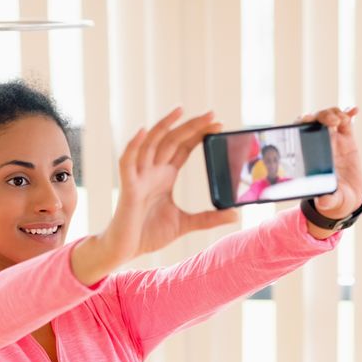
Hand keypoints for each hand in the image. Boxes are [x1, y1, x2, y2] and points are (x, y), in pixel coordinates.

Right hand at [103, 108, 238, 263]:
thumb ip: (209, 218)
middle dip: (191, 126)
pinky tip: (143, 130)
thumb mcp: (185, 224)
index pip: (183, 148)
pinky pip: (128, 161)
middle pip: (172, 140)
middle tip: (212, 113)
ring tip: (181, 110)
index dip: (199, 135)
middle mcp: (152, 171)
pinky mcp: (128, 187)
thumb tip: (235, 215)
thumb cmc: (149, 234)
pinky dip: (134, 145)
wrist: (126, 250)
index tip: (219, 125)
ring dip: (165, 126)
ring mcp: (139, 177)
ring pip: (151, 144)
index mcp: (165, 176)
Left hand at [297, 107, 361, 219]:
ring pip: (329, 118)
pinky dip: (349, 114)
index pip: (298, 134)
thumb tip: (324, 200)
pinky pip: (346, 122)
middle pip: (314, 121)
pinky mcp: (346, 139)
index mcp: (308, 156)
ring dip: (334, 113)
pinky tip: (354, 110)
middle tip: (330, 121)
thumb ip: (327, 200)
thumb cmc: (333, 200)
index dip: (301, 123)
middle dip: (320, 116)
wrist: (347, 199)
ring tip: (341, 119)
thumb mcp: (330, 202)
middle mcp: (317, 145)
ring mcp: (332, 140)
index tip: (307, 120)